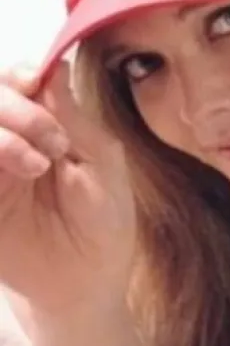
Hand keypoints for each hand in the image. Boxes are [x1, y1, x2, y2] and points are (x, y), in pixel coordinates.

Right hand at [0, 61, 136, 314]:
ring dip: (2, 133)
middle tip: (53, 143)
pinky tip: (17, 176)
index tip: (38, 84)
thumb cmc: (104, 220)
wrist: (86, 280)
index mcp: (46, 124)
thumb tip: (55, 65)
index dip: (22, 75)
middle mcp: (10, 139)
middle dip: (16, 108)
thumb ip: (73, 118)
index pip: (18, 79)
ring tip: (37, 165)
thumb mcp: (101, 162)